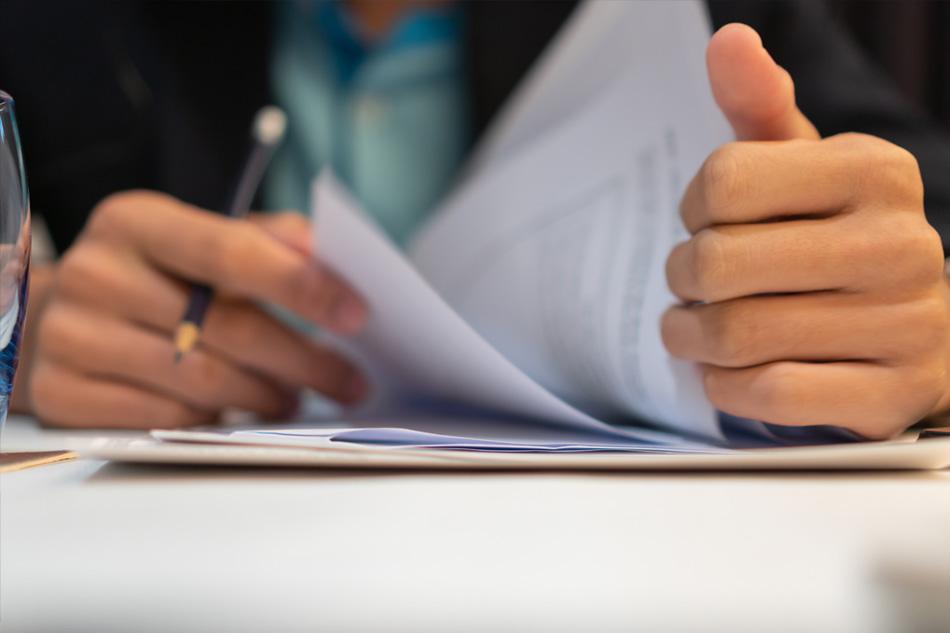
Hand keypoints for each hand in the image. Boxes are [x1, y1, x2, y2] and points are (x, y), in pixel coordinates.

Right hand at [26, 190, 367, 427]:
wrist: (59, 313)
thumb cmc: (155, 276)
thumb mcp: (199, 238)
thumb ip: (265, 239)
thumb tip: (325, 250)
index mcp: (135, 221)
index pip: (232, 252)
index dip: (301, 286)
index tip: (357, 314)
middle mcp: (95, 273)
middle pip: (226, 328)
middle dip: (304, 360)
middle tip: (350, 381)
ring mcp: (70, 336)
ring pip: (203, 381)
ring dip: (266, 396)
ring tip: (295, 398)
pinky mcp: (63, 393)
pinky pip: (166, 419)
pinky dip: (216, 421)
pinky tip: (238, 414)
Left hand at [662, 24, 949, 438]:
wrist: (917, 329)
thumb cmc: (833, 238)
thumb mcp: (801, 167)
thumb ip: (759, 105)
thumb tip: (728, 40)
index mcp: (875, 171)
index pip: (724, 180)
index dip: (694, 209)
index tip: (708, 221)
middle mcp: (901, 244)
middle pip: (718, 264)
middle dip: (682, 280)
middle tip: (688, 286)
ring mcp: (906, 325)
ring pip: (736, 335)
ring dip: (691, 337)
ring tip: (694, 329)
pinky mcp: (890, 396)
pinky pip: (769, 395)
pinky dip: (726, 386)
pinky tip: (728, 371)